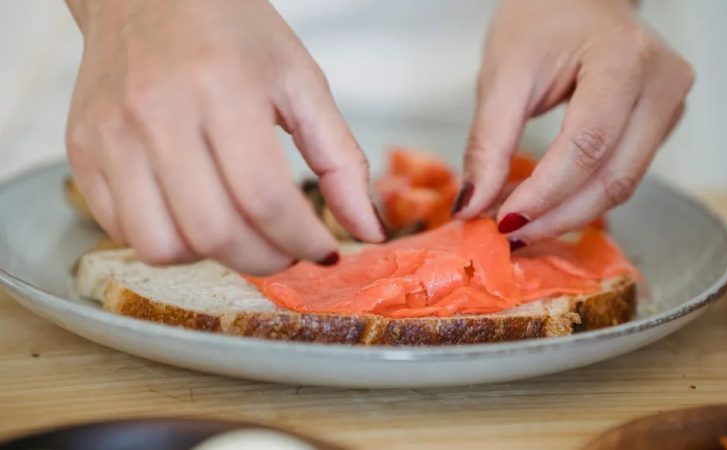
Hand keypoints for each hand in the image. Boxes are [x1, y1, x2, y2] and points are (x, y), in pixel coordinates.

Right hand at [64, 0, 384, 273]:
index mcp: (221, 87)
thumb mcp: (301, 81)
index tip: (324, 250)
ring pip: (161, 246)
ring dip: (212, 257)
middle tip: (286, 250)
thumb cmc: (231, 31)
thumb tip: (369, 230)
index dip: (303, 240)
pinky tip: (194, 214)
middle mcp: (156, 112)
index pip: (265, 198)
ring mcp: (110, 135)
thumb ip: (341, 158)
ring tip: (239, 231)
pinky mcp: (82, 151)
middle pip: (214, 231)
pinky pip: (122, 231)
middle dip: (265, 260)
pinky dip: (168, 242)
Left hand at [453, 0, 693, 244]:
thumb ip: (488, 144)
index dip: (545, 192)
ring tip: (524, 226)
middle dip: (558, 216)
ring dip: (570, 214)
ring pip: (623, 183)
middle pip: (614, 176)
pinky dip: (584, 197)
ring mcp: (670, 104)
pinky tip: (548, 207)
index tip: (503, 222)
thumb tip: (471, 207)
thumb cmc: (541, 19)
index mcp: (623, 59)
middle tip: (511, 236)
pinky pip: (625, 173)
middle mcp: (662, 83)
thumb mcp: (503, 76)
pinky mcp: (663, 121)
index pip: (587, 144)